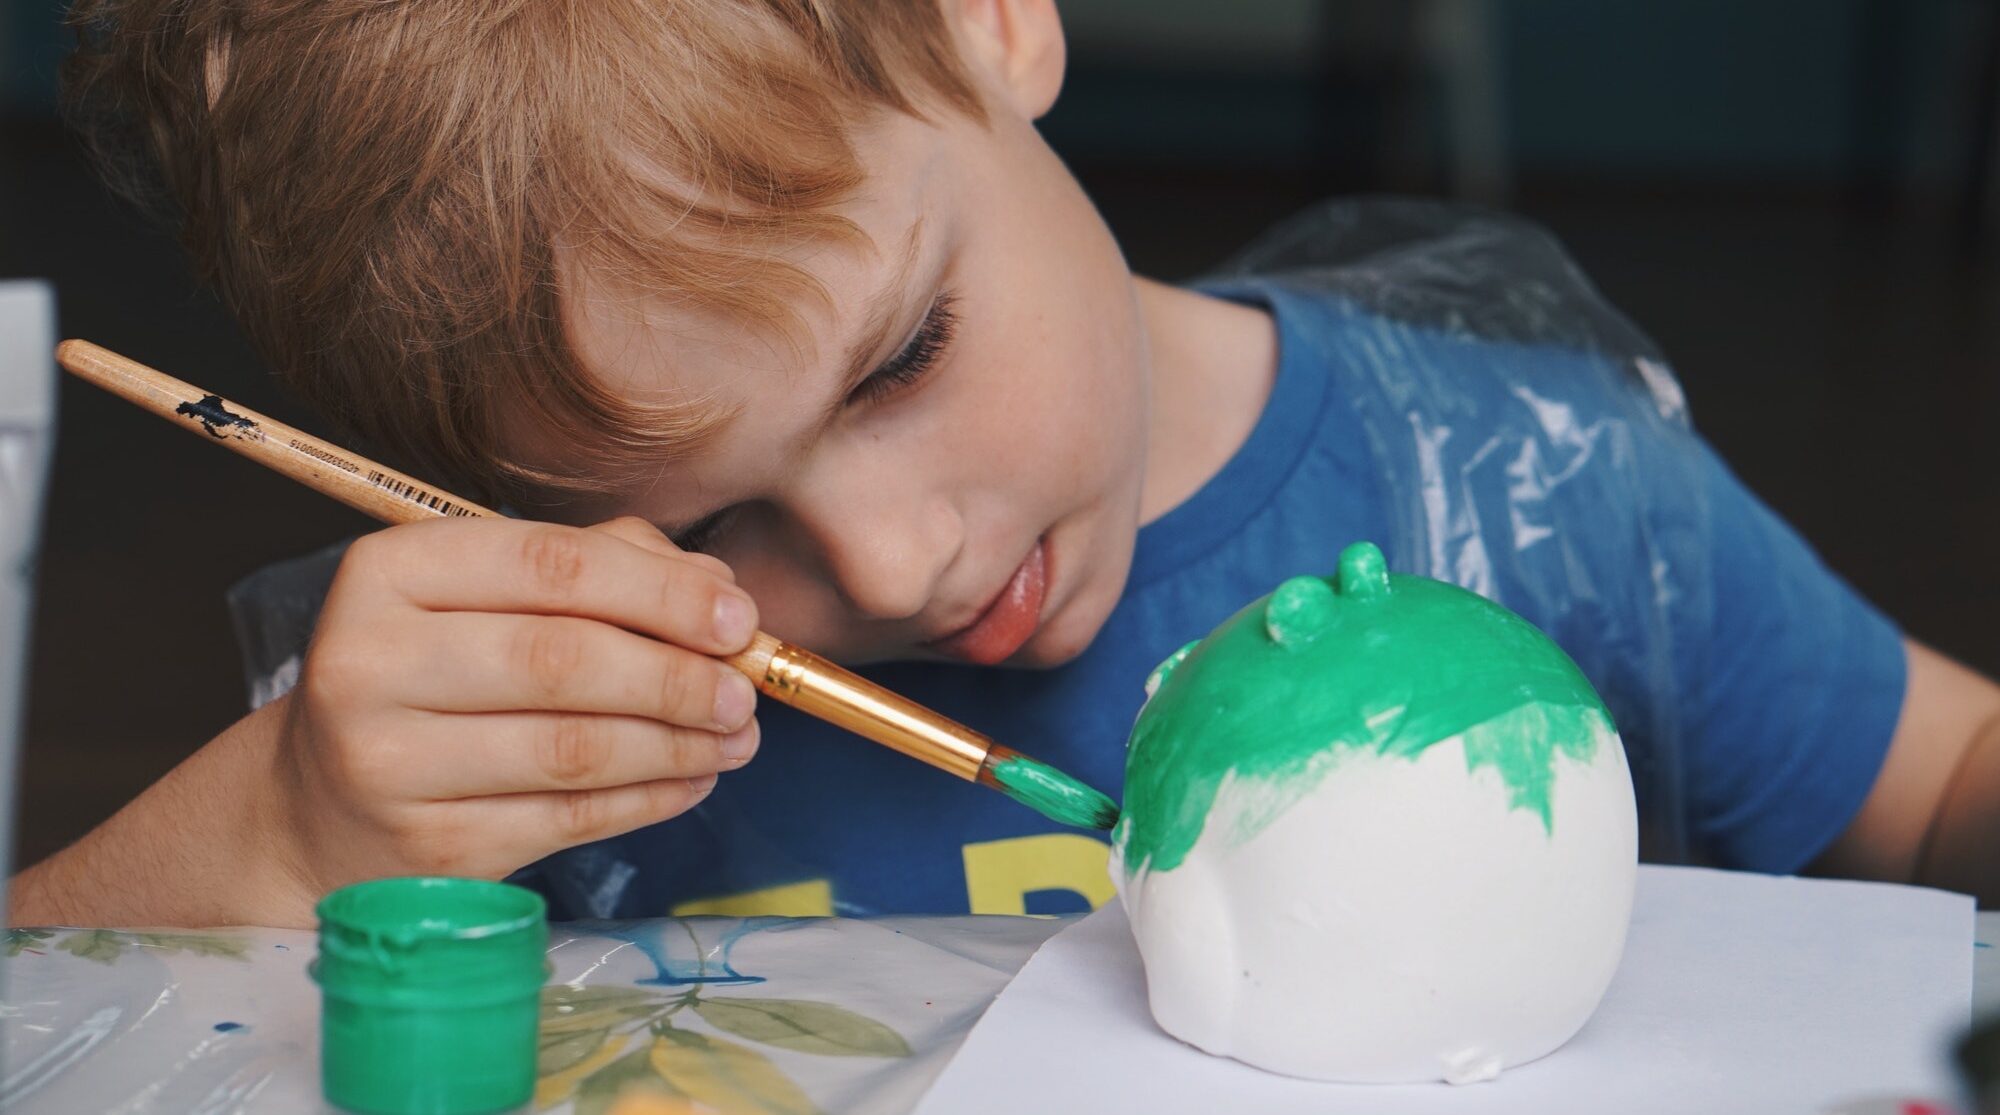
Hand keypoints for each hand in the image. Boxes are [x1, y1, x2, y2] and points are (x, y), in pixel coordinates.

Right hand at [268, 515, 760, 902]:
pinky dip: (649, 799)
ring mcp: (390, 764)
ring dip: (677, 743)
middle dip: (677, 675)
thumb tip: (714, 587)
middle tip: (744, 688)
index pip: (550, 566)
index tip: (736, 617)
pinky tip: (692, 779)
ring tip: (736, 736)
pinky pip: (569, 818)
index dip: (660, 592)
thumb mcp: (486, 596)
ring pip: (573, 749)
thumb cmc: (430, 677)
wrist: (317, 805)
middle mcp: (370, 663)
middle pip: (563, 661)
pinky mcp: (427, 846)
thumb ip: (601, 567)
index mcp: (388, 573)